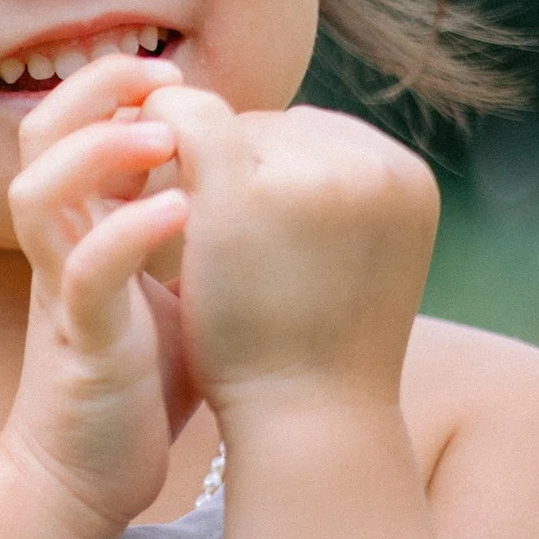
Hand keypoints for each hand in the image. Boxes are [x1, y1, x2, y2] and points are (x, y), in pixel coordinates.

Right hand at [2, 55, 197, 530]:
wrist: (86, 475)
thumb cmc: (134, 381)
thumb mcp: (165, 286)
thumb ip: (186, 230)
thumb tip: (252, 178)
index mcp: (78, 226)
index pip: (71, 125)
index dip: (114, 85)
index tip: (177, 72)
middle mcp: (57, 247)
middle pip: (38, 136)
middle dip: (93, 90)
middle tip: (162, 76)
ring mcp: (60, 291)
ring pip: (38, 194)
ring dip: (99, 150)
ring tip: (165, 132)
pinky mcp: (77, 341)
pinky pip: (85, 275)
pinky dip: (127, 234)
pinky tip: (180, 213)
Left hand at [137, 88, 437, 420]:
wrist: (301, 419)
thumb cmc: (313, 348)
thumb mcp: (346, 257)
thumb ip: (324, 195)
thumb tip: (260, 143)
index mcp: (408, 177)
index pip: (312, 135)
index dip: (260, 174)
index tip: (236, 223)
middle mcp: (372, 165)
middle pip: (270, 128)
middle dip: (230, 172)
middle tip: (213, 238)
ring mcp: (310, 175)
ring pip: (228, 127)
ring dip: (199, 171)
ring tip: (191, 237)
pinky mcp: (241, 191)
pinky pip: (185, 119)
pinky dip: (157, 136)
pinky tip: (130, 180)